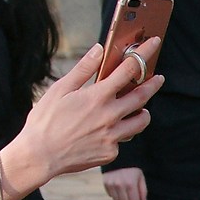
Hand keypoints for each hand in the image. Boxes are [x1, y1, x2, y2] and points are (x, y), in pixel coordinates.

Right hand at [7, 45, 161, 190]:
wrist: (40, 155)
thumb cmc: (46, 120)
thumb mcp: (60, 89)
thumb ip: (83, 69)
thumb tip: (99, 49)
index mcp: (98, 96)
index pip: (129, 69)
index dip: (144, 54)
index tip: (154, 43)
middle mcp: (110, 116)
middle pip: (142, 96)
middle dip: (153, 84)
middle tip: (158, 78)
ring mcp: (112, 136)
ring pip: (140, 122)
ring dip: (143, 113)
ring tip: (142, 109)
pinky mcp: (110, 152)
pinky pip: (122, 139)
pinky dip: (119, 132)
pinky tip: (108, 131)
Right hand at [104, 167, 147, 199]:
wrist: (119, 157)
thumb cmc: (133, 169)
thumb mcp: (141, 177)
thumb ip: (143, 191)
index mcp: (131, 184)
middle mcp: (120, 185)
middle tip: (132, 197)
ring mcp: (112, 184)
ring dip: (122, 199)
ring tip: (125, 192)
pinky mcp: (106, 183)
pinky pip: (110, 195)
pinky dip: (115, 194)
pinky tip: (118, 187)